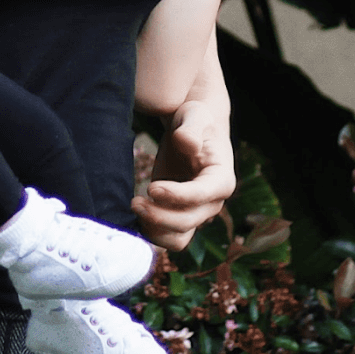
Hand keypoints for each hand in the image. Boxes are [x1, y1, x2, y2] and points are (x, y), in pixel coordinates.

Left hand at [131, 98, 235, 249]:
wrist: (190, 132)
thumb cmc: (194, 121)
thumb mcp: (195, 115)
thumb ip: (191, 129)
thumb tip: (187, 143)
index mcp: (220, 179)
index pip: (202, 195)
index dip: (178, 196)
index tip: (151, 187)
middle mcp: (212, 203)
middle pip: (188, 221)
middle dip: (160, 216)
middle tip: (134, 201)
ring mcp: (196, 213)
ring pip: (179, 237)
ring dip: (154, 230)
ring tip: (134, 208)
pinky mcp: (180, 216)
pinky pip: (170, 238)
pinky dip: (152, 233)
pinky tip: (136, 216)